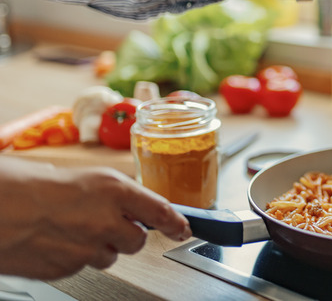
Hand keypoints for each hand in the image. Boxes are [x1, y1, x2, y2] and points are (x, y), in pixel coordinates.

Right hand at [0, 157, 190, 279]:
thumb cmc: (31, 185)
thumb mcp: (86, 178)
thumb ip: (116, 194)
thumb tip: (135, 207)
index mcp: (114, 189)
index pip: (160, 211)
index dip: (177, 223)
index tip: (184, 228)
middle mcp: (106, 220)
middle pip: (138, 241)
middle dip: (126, 234)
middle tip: (102, 222)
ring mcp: (88, 248)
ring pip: (111, 255)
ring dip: (99, 246)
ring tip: (71, 228)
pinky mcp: (69, 269)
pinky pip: (85, 266)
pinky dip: (76, 256)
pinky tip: (57, 240)